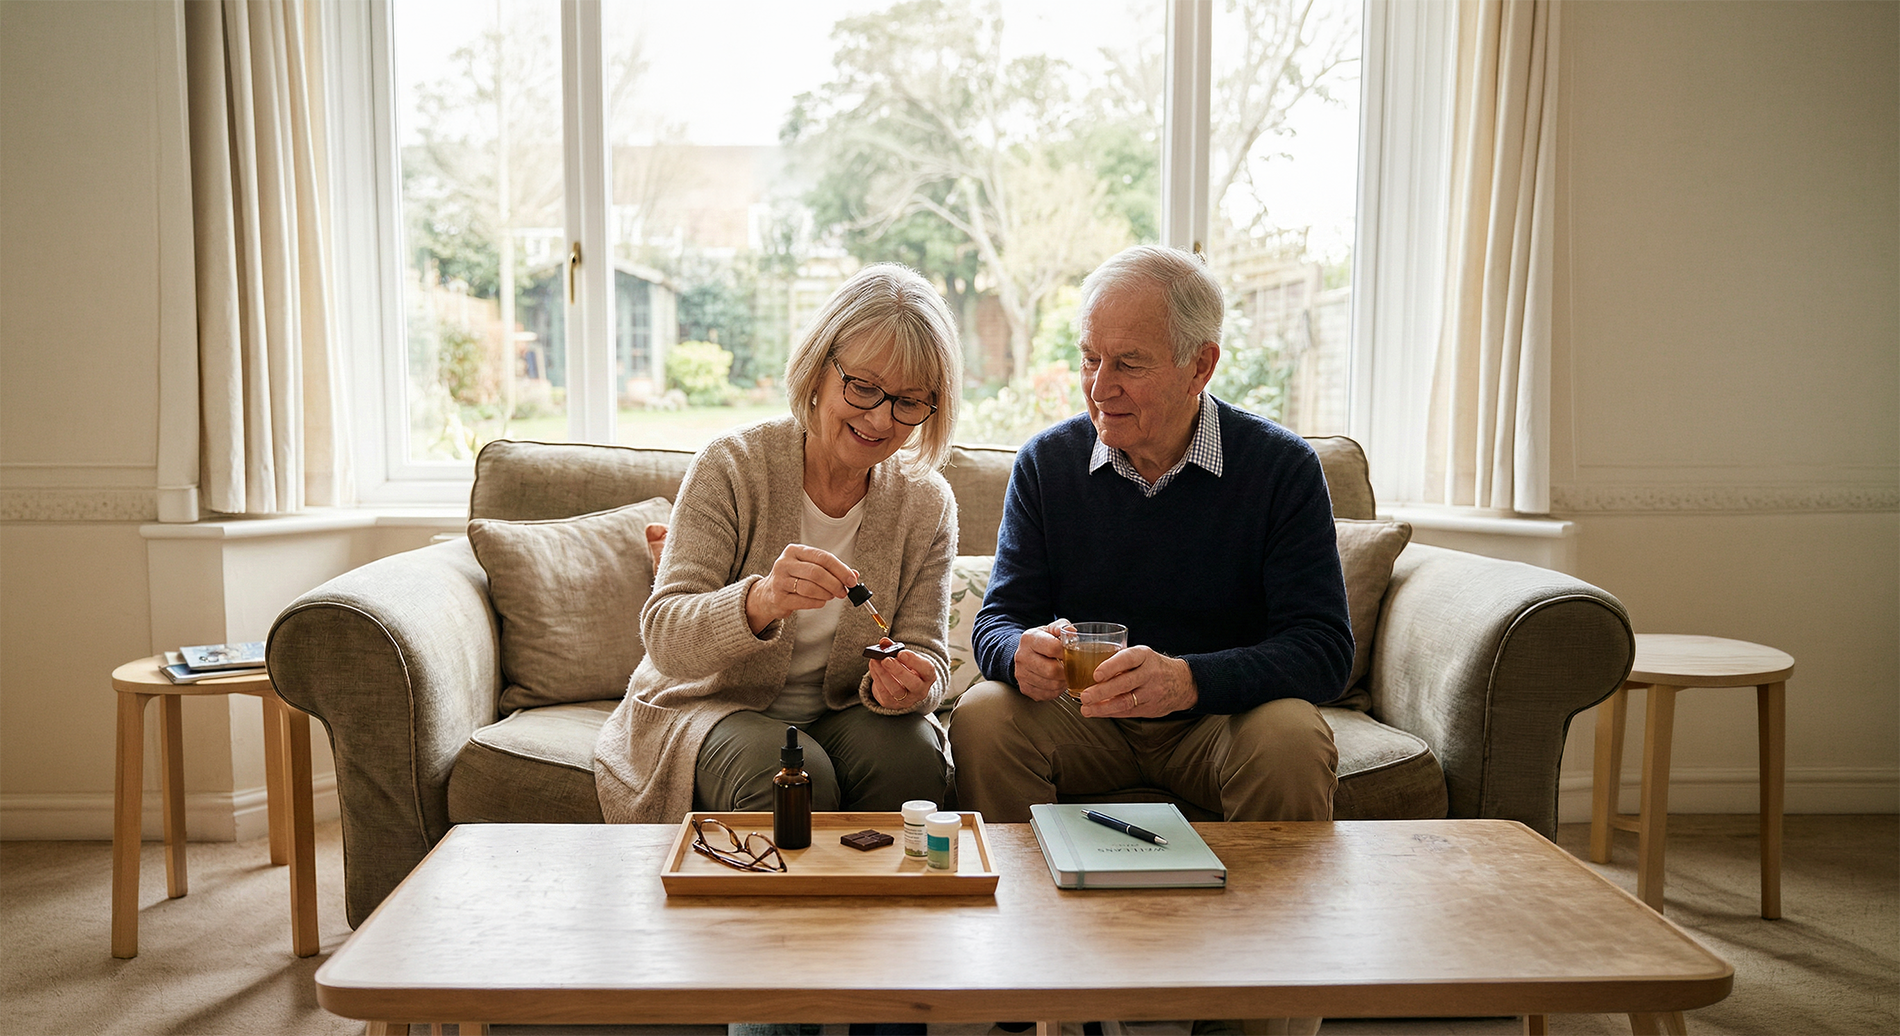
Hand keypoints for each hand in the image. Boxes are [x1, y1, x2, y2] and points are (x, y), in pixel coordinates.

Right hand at [745, 544, 857, 634]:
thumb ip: (831, 569)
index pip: (822, 557)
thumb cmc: (793, 578)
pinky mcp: (778, 598)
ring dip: (826, 594)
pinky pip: (804, 601)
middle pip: (816, 572)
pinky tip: (821, 601)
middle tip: (844, 591)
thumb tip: (853, 575)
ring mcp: (779, 581)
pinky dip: (817, 603)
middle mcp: (784, 563)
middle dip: (835, 583)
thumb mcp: (810, 567)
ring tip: (831, 596)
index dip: (840, 569)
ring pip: (810, 588)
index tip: (851, 580)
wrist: (768, 594)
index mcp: (794, 551)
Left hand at [867, 639, 935, 709]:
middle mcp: (921, 690)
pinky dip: (877, 679)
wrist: (902, 686)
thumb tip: (883, 642)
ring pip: (897, 691)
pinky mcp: (892, 704)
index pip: (927, 670)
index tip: (901, 652)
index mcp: (928, 676)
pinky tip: (873, 668)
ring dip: (884, 674)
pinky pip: (884, 693)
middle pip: (913, 684)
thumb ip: (894, 648)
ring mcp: (907, 700)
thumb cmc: (906, 667)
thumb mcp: (905, 657)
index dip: (914, 661)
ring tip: (875, 661)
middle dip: (898, 670)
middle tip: (886, 659)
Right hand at [1010, 618, 1070, 701]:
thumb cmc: (1043, 641)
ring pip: (1051, 685)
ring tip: (1065, 675)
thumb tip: (1071, 632)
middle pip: (1052, 670)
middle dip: (1067, 671)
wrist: (1026, 653)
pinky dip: (1056, 690)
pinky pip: (1046, 694)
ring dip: (1063, 682)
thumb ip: (1062, 627)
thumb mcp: (1052, 629)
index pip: (1053, 648)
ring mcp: (1021, 674)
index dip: (1068, 653)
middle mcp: (1022, 656)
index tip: (1073, 654)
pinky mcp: (1024, 687)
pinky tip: (1057, 682)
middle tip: (1072, 668)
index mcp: (1029, 638)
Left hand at [1080, 646, 1197, 717]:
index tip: (1096, 674)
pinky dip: (1111, 712)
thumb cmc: (1152, 666)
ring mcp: (1151, 692)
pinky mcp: (1150, 708)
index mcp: (1145, 656)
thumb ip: (1120, 659)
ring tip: (1086, 709)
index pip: (1128, 659)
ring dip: (1103, 707)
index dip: (1111, 666)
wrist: (1182, 682)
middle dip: (1103, 691)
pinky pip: (1128, 712)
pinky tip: (1097, 712)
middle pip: (1125, 683)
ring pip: (1126, 701)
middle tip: (1084, 696)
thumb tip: (1087, 664)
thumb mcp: (1142, 655)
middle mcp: (1150, 674)